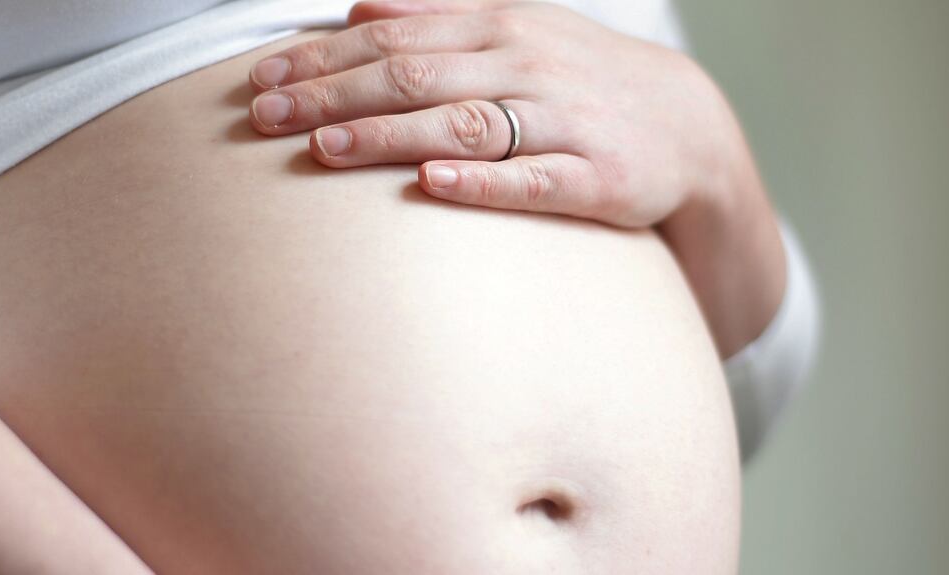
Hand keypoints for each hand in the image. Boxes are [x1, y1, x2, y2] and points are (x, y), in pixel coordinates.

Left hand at [246, 0, 734, 228]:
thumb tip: (357, 7)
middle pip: (414, 77)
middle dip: (333, 96)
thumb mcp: (515, 30)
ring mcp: (561, 121)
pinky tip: (430, 185)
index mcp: (498, 26)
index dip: (323, 59)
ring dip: (389, 135)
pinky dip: (480, 182)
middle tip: (264, 118)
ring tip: (323, 149)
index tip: (261, 81)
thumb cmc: (581, 78)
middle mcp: (524, 65)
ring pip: (462, 124)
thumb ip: (436, 16)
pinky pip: (530, 180)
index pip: (394, 38)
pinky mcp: (594, 178)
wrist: (686, 125)